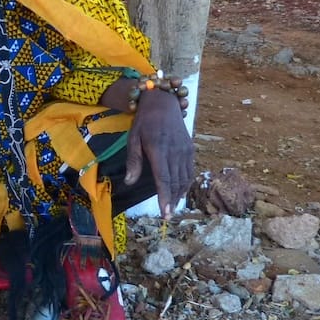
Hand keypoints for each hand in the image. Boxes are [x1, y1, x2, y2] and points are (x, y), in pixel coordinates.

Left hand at [125, 89, 193, 219]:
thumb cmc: (144, 121)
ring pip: (185, 178)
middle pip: (175, 182)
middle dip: (172, 201)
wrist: (164, 102)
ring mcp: (185, 150)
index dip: (165, 197)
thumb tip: (129, 182)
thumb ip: (133, 161)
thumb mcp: (133, 138)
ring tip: (173, 207)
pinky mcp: (190, 148)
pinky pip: (190, 170)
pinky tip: (180, 192)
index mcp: (159, 150)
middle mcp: (175, 152)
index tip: (165, 213)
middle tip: (168, 216)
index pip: (163, 179)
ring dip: (179, 194)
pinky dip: (186, 183)